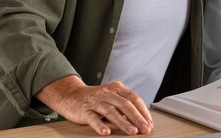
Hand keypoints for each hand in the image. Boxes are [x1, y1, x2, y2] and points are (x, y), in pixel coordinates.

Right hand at [36, 75, 152, 135]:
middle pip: (125, 105)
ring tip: (132, 131)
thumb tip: (141, 119)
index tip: (149, 122)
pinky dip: (100, 125)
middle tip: (145, 129)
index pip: (133, 98)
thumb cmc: (95, 99)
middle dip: (137, 118)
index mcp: (116, 88)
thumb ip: (124, 105)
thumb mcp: (112, 97)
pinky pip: (93, 118)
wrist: (71, 95)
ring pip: (111, 112)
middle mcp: (107, 93)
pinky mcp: (84, 110)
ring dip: (123, 122)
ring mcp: (95, 101)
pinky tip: (106, 132)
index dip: (143, 111)